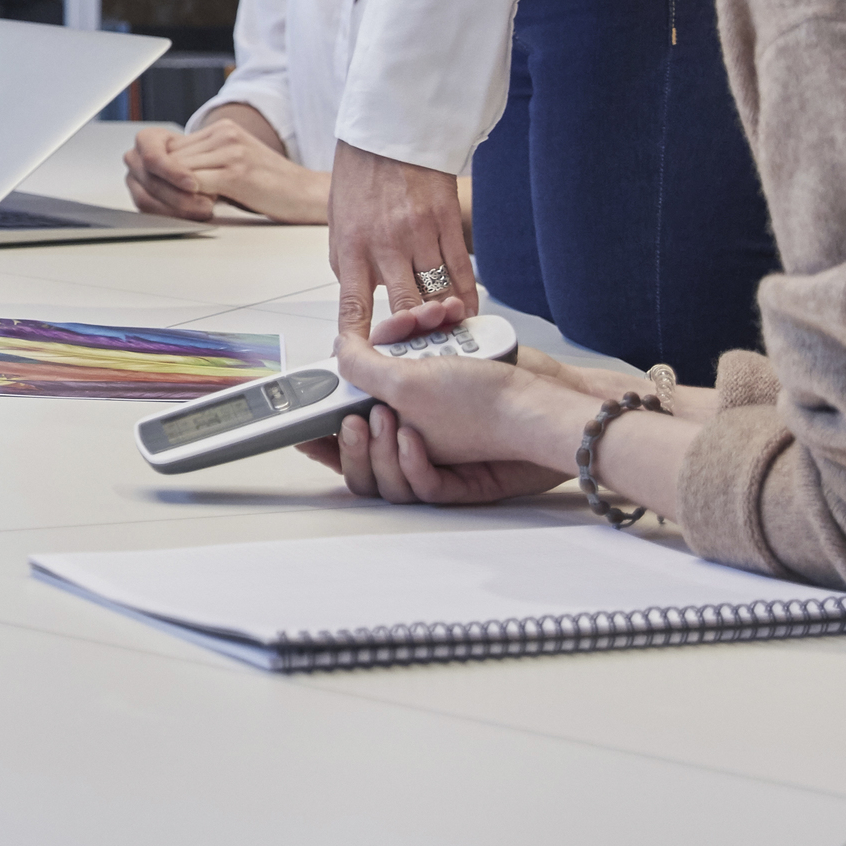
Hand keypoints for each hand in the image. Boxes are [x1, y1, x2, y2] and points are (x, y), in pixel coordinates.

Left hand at [125, 104, 326, 224]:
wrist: (309, 196)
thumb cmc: (270, 189)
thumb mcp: (230, 170)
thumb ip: (200, 167)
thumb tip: (157, 180)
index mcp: (219, 129)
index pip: (164, 144)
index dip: (151, 169)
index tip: (150, 189)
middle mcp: (222, 133)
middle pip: (164, 156)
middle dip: (154, 183)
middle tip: (159, 205)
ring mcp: (229, 149)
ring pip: (174, 171)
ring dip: (170, 196)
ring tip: (184, 211)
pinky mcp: (237, 170)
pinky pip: (193, 184)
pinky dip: (188, 201)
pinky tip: (204, 211)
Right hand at [306, 293, 590, 508]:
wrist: (545, 408)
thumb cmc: (494, 383)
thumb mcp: (419, 366)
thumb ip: (371, 364)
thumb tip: (336, 354)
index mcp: (401, 416)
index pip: (350, 438)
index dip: (322, 440)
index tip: (300, 432)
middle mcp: (415, 444)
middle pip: (362, 467)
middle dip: (346, 449)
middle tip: (348, 423)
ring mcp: (438, 468)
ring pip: (388, 483)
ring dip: (379, 455)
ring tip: (385, 424)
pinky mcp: (462, 486)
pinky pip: (424, 491)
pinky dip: (413, 467)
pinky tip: (414, 441)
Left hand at [326, 139, 472, 342]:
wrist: (388, 129)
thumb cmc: (360, 175)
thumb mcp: (338, 222)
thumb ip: (348, 263)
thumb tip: (359, 300)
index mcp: (351, 247)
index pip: (354, 307)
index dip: (361, 340)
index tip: (368, 363)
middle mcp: (384, 245)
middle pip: (404, 309)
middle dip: (413, 335)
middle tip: (420, 354)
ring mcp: (419, 234)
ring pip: (437, 294)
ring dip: (443, 318)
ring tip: (447, 336)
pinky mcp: (446, 223)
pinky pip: (462, 271)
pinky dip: (467, 296)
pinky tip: (468, 311)